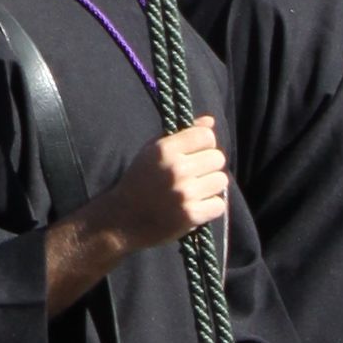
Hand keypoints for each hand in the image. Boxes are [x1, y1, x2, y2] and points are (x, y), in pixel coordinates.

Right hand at [83, 117, 228, 257]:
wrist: (121, 220)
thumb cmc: (138, 182)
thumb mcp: (152, 152)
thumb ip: (182, 135)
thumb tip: (210, 122)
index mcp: (164, 149)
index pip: (206, 136)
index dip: (205, 145)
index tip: (197, 154)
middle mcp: (176, 168)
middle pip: (218, 158)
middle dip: (209, 166)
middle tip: (196, 176)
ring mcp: (185, 192)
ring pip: (221, 181)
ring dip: (211, 187)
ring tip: (195, 192)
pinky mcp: (191, 215)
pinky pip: (219, 205)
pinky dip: (210, 207)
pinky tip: (195, 207)